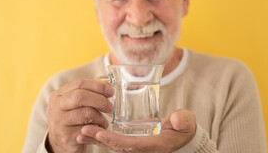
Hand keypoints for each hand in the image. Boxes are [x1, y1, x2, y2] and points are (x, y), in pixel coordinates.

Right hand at [46, 79, 113, 152]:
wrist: (59, 144)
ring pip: (86, 113)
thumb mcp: (75, 104)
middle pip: (80, 96)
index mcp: (58, 94)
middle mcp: (56, 106)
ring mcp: (59, 121)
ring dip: (100, 117)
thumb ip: (89, 93)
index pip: (79, 83)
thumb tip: (108, 85)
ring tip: (105, 121)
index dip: (97, 86)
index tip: (110, 91)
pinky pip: (87, 128)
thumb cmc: (71, 121)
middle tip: (110, 107)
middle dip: (100, 100)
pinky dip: (97, 128)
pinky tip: (99, 129)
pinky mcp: (66, 136)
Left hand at [79, 109, 195, 152]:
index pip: (130, 145)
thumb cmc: (183, 128)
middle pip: (117, 147)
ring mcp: (137, 145)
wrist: (183, 136)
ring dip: (97, 139)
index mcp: (153, 145)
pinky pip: (115, 141)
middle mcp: (142, 148)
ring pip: (113, 144)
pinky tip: (90, 131)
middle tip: (83, 131)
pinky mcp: (133, 141)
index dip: (114, 141)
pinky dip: (102, 137)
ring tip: (81, 132)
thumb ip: (182, 121)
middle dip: (100, 140)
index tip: (100, 134)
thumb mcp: (186, 123)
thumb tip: (176, 119)